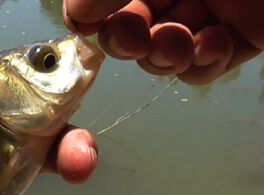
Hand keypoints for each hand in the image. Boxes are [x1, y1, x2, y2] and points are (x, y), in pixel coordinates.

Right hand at [63, 0, 262, 84]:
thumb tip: (77, 18)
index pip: (105, 4)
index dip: (93, 18)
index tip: (86, 24)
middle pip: (131, 33)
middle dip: (127, 40)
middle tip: (134, 35)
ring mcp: (207, 15)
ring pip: (165, 55)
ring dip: (164, 55)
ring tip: (177, 40)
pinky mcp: (242, 38)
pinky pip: (207, 64)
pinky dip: (204, 62)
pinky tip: (213, 41)